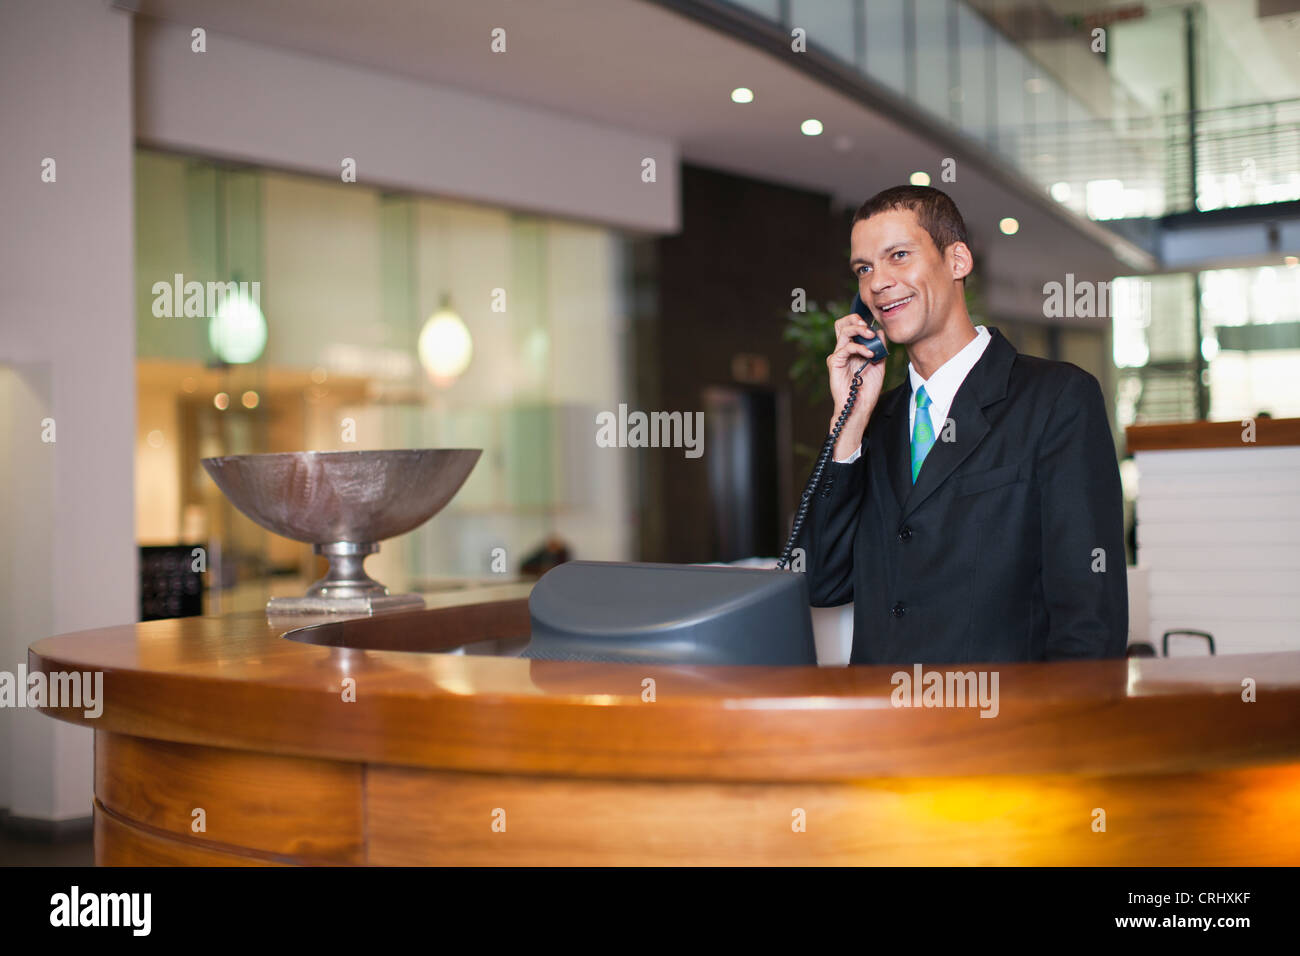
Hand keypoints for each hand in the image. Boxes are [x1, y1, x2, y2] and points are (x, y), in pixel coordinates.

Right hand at [826, 313, 887, 457]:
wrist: (860, 407)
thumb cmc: (868, 389)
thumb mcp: (879, 364)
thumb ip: (880, 348)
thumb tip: (880, 331)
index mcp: (852, 349)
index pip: (851, 326)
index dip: (860, 321)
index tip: (873, 325)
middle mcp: (843, 350)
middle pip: (842, 324)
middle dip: (855, 319)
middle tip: (867, 326)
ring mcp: (838, 356)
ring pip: (843, 331)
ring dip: (859, 330)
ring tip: (870, 336)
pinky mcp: (834, 363)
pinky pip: (845, 348)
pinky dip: (859, 347)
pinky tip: (869, 354)